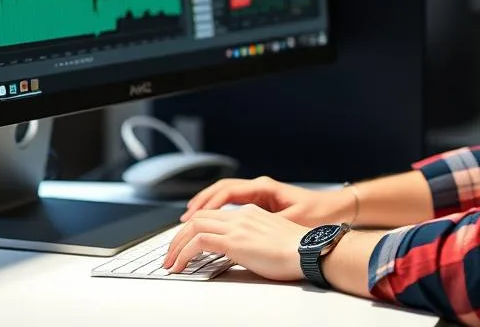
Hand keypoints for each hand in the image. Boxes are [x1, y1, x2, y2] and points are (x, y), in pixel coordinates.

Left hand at [163, 204, 307, 281]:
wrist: (309, 250)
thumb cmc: (297, 251)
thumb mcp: (270, 240)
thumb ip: (252, 240)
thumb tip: (240, 253)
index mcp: (249, 213)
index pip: (212, 215)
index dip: (194, 227)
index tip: (184, 242)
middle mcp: (241, 215)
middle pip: (198, 218)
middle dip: (179, 237)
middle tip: (171, 254)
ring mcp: (237, 227)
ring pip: (194, 227)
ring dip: (177, 246)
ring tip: (170, 263)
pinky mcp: (235, 241)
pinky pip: (199, 242)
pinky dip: (184, 254)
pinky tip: (180, 266)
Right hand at [181, 176, 353, 226]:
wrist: (336, 210)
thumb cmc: (318, 213)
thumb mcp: (290, 221)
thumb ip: (266, 225)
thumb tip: (241, 232)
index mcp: (263, 188)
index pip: (226, 192)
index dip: (206, 204)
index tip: (192, 218)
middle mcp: (260, 188)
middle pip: (220, 190)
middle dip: (200, 204)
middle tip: (183, 220)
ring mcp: (261, 194)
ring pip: (225, 195)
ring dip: (207, 206)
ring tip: (190, 220)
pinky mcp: (263, 204)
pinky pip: (233, 203)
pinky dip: (219, 210)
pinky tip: (212, 223)